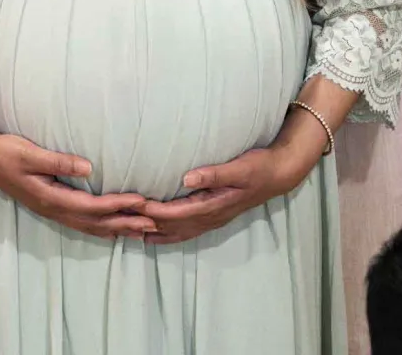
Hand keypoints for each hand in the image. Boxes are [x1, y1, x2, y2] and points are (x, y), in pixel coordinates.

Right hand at [0, 121, 157, 239]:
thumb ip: (59, 161)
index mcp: (51, 197)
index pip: (92, 205)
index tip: (141, 201)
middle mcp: (54, 209)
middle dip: (125, 223)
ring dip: (117, 229)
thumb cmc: (7, 151)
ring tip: (141, 232)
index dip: (118, 205)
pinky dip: (101, 228)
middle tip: (154, 224)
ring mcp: (52, 210)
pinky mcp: (51, 206)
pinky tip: (112, 229)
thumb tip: (88, 167)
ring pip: (90, 227)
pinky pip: (82, 223)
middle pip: (96, 222)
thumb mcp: (30, 153)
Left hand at [137, 133, 320, 245]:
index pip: (177, 213)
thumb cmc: (258, 167)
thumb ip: (213, 174)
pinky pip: (187, 230)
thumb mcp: (238, 167)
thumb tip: (186, 178)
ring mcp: (213, 219)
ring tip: (132, 233)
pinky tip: (157, 233)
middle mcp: (211, 217)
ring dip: (156, 233)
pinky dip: (169, 233)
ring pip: (179, 232)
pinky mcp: (213, 216)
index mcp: (214, 205)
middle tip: (123, 220)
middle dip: (148, 224)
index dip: (154, 211)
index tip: (134, 206)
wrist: (278, 175)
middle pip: (173, 227)